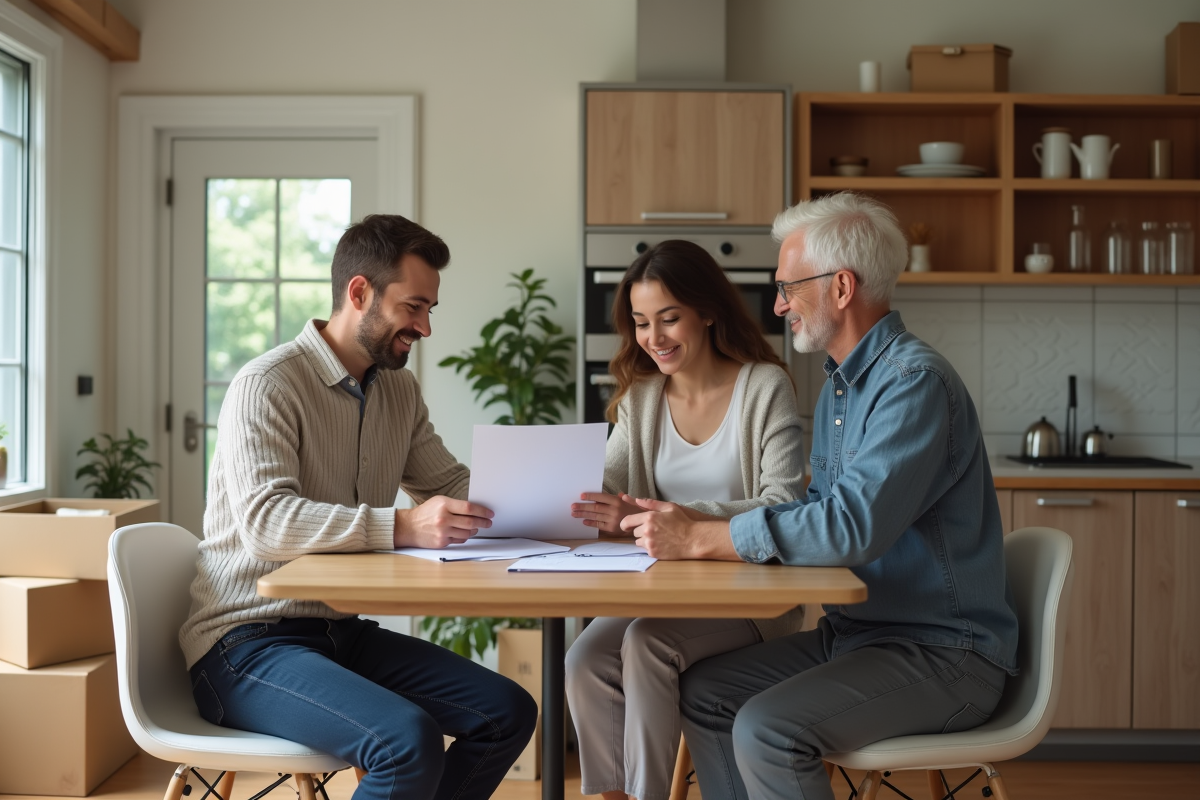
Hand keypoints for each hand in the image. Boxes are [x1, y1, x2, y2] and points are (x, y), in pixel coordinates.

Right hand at [394, 496, 492, 548]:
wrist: (409, 527)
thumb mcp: (439, 501)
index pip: (469, 508)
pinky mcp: (442, 542)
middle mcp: (443, 519)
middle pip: (471, 522)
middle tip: (488, 522)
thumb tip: (475, 510)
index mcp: (444, 505)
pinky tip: (465, 533)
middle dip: (483, 523)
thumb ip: (455, 505)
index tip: (490, 513)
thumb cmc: (425, 513)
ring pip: (467, 533)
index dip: (482, 511)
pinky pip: (459, 540)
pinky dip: (465, 537)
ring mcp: (443, 532)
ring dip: (475, 531)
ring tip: (477, 527)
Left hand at [571, 492, 641, 533]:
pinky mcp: (611, 529)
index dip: (590, 496)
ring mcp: (612, 520)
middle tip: (573, 506)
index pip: (600, 497)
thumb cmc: (634, 510)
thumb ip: (618, 497)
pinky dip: (591, 523)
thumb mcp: (628, 501)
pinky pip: (598, 525)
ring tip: (574, 513)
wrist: (641, 524)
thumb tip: (613, 494)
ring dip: (583, 515)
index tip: (581, 496)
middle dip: (582, 507)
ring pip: (595, 516)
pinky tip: (584, 521)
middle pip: (595, 508)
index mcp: (617, 501)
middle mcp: (614, 510)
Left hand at [619, 497, 739, 560]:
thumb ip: (652, 503)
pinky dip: (651, 547)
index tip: (626, 526)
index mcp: (649, 517)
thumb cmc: (683, 522)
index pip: (627, 521)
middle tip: (652, 530)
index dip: (625, 524)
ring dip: (644, 540)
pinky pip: (645, 550)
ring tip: (657, 537)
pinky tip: (661, 544)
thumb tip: (637, 500)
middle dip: (640, 531)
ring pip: (638, 542)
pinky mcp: (653, 553)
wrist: (693, 539)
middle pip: (634, 532)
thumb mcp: (669, 507)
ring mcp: (649, 543)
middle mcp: (647, 530)